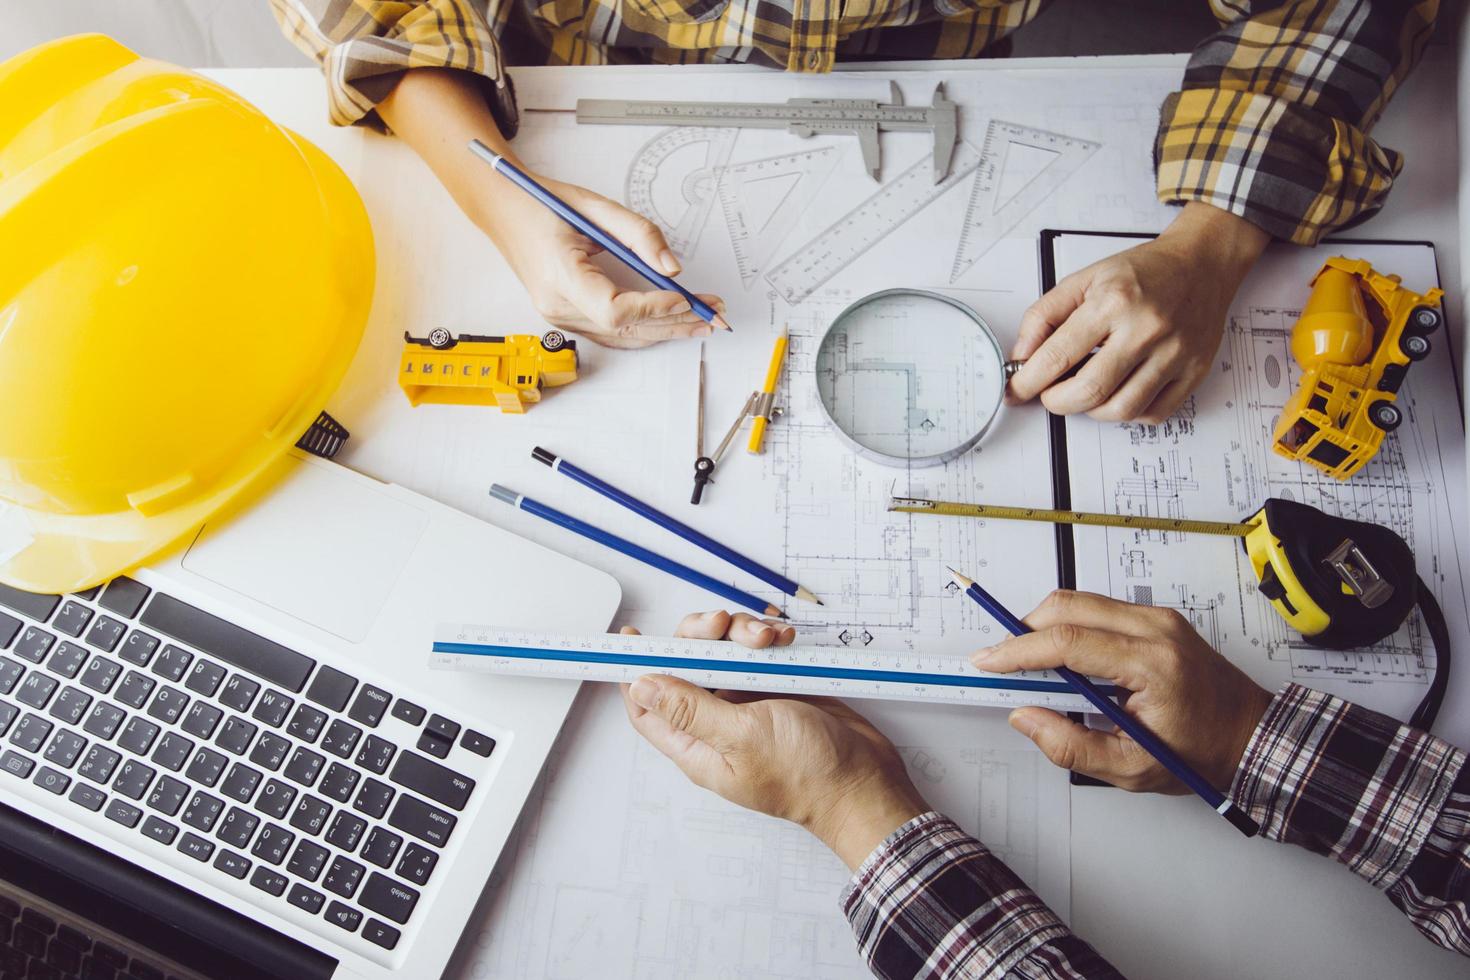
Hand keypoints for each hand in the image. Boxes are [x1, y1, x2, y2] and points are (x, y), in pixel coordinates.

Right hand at [376, 68, 723, 348]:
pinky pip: (611, 333)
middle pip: (626, 328)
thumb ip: (639, 235)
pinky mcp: (566, 316)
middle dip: (675, 322)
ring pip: (622, 337)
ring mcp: (560, 316)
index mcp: (560, 276)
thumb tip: (673, 269)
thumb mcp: (594, 207)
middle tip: (713, 313)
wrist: (504, 210)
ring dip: (664, 330)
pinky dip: (644, 329)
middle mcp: (558, 305)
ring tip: (701, 321)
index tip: (686, 297)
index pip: (616, 310)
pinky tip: (670, 324)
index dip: (655, 307)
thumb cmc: (543, 204)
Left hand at [619, 611, 927, 868]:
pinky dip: (768, 638)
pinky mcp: (777, 688)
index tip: (633, 638)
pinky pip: (759, 652)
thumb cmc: (806, 775)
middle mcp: (717, 723)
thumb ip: (689, 708)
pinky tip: (784, 639)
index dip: (636, 672)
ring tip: (768, 638)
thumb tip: (639, 686)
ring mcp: (748, 704)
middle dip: (701, 637)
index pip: (647, 707)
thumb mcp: (742, 737)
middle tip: (722, 624)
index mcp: (697, 745)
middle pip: (687, 666)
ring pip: (724, 652)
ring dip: (741, 634)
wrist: (864, 780)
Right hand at [973, 590, 1272, 792]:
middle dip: (1024, 629)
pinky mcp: (1158, 617)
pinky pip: (1100, 607)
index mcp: (1153, 666)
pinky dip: (1071, 625)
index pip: (1068, 643)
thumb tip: (1026, 718)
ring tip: (1031, 664)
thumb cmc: (1202, 754)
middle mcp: (1157, 629)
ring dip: (1046, 626)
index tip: (989, 661)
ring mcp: (1159, 618)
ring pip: (1081, 601)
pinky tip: (1064, 658)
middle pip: (1069, 607)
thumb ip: (1071, 747)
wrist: (1252, 735)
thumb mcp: (1132, 769)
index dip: (1019, 650)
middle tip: (1003, 661)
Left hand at [1008, 202, 1268, 422]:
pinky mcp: (1194, 371)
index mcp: (1113, 302)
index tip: (1016, 390)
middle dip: (1058, 402)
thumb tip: (1022, 358)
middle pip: (1090, 392)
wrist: (1201, 264)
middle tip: (1050, 394)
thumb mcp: (1084, 279)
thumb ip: (1044, 316)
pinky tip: (1120, 391)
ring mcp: (1174, 354)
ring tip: (1086, 389)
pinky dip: (1128, 412)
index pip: (1058, 357)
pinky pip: (1153, 413)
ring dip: (1092, 410)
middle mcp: (1146, 329)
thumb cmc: (1143, 272)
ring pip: (1121, 410)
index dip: (1028, 382)